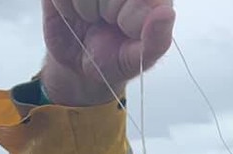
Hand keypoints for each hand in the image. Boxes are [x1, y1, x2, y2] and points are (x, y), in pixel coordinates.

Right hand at [41, 0, 175, 105]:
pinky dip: (65, 6)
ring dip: (84, 9)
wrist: (79, 67)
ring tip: (92, 18)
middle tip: (108, 23)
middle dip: (107, 12)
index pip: (143, 0)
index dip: (130, 18)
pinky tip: (73, 13)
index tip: (126, 30)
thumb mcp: (140, 59)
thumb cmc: (114, 59)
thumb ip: (157, 40)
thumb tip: (167, 13)